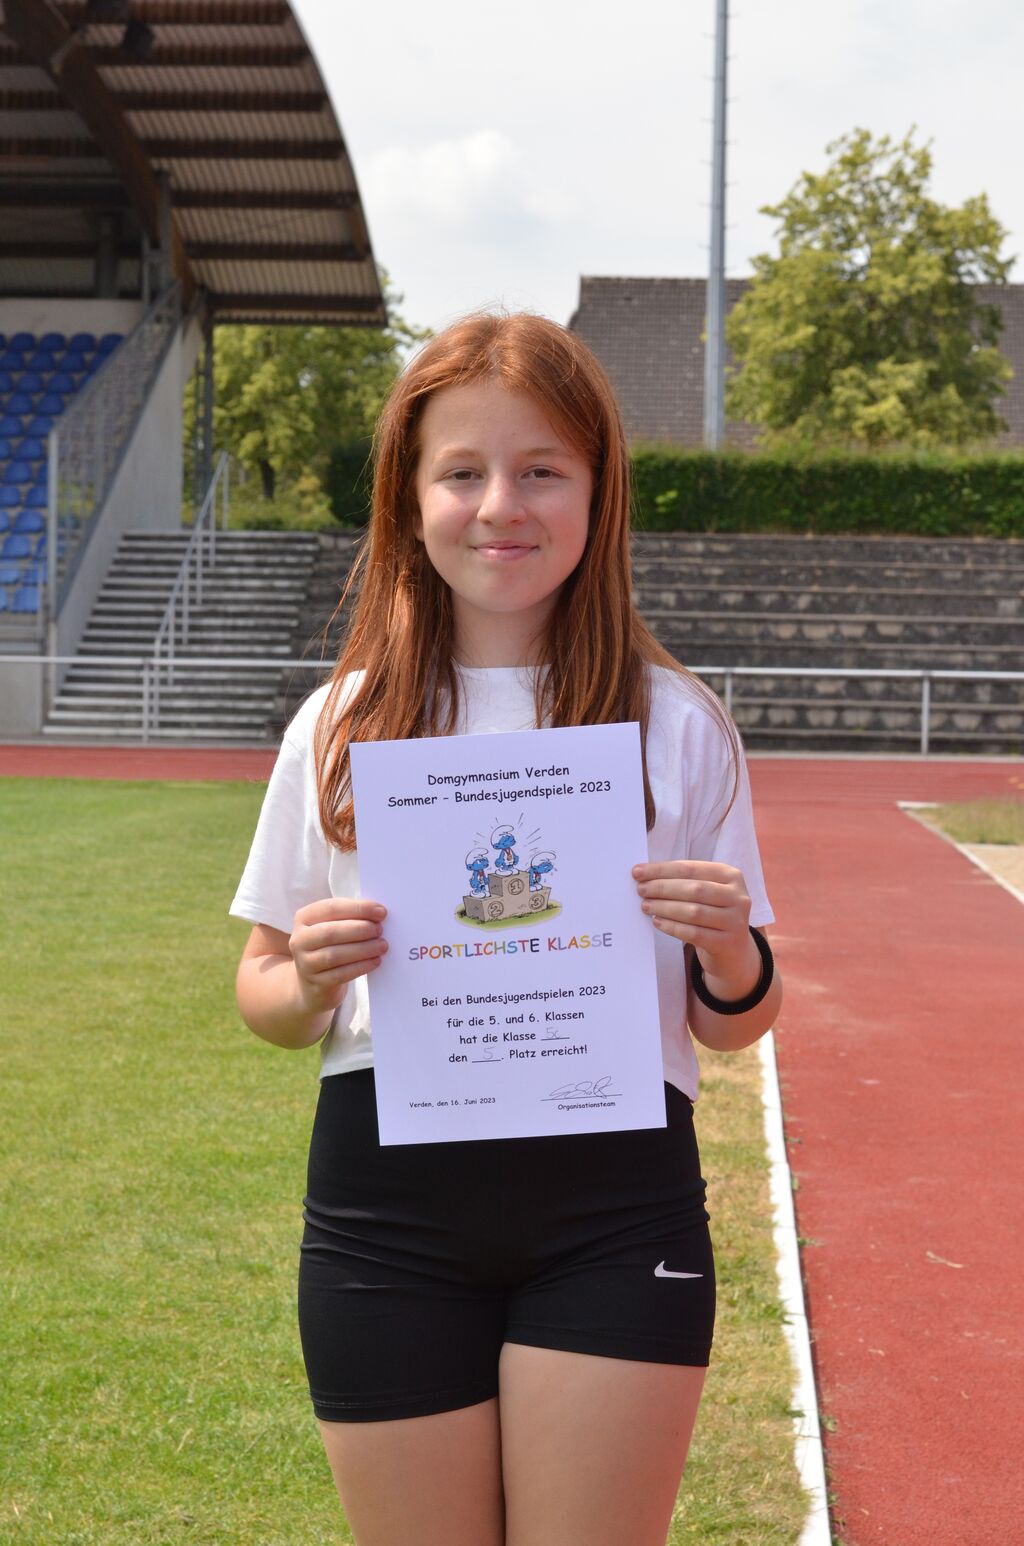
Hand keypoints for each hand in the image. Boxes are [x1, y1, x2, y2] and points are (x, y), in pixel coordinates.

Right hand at [289, 897, 387, 1014]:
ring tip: (382, 945)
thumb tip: (378, 913)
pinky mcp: (315, 983)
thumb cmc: (330, 947)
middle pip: (330, 932)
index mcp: (304, 918)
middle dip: (359, 929)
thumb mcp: (334, 927)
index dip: (357, 908)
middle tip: (380, 930)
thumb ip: (351, 918)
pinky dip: (360, 967)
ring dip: (363, 949)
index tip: (381, 912)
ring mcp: (304, 963)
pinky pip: (340, 975)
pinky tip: (375, 961)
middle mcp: (299, 939)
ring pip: (334, 955)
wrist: (314, 983)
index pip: (330, 908)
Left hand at [633, 860, 758, 996]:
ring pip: (694, 912)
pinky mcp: (727, 942)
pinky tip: (657, 922)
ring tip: (646, 906)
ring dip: (665, 907)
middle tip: (641, 890)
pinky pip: (694, 933)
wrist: (732, 950)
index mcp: (731, 875)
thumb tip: (645, 874)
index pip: (691, 868)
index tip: (638, 872)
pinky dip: (672, 927)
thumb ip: (683, 881)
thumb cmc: (711, 913)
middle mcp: (738, 896)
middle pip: (694, 889)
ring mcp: (735, 921)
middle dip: (662, 888)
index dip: (661, 869)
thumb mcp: (707, 892)